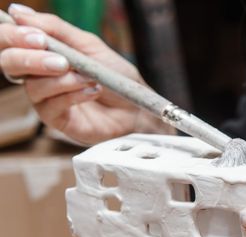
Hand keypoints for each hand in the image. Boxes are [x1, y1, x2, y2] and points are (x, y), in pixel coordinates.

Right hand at [0, 4, 165, 143]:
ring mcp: (46, 100)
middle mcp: (38, 76)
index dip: (14, 37)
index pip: (10, 42)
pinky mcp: (57, 121)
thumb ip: (57, 29)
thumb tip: (19, 12)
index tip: (37, 37)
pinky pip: (51, 107)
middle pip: (10, 64)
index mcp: (42, 54)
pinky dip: (73, 95)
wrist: (138, 105)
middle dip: (31, 59)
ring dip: (64, 80)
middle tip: (61, 62)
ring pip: (34, 87)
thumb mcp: (89, 45)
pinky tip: (93, 91)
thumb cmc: (116, 76)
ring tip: (89, 78)